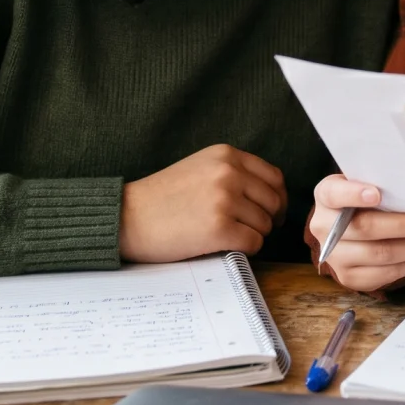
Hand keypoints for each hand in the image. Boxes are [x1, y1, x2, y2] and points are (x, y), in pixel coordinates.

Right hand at [120, 144, 287, 261]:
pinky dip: (245, 249)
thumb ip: (234, 173)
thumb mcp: (201, 168)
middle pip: (274, 202)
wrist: (127, 216)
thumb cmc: (162, 197)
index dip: (276, 199)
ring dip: (253, 235)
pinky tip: (224, 246)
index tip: (271, 213)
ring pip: (265, 225)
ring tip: (227, 236)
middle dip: (268, 219)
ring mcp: (225, 200)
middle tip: (250, 230)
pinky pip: (253, 243)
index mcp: (226, 155)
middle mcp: (229, 173)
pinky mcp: (219, 228)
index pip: (274, 177)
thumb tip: (272, 196)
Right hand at [310, 174, 404, 292]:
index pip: (335, 194)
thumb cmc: (364, 200)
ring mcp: (335, 256)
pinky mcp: (350, 277)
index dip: (354, 194)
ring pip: (380, 254)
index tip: (377, 195)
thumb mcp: (364, 183)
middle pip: (366, 228)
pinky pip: (386, 274)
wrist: (347, 227)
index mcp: (326, 196)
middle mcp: (324, 227)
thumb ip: (382, 183)